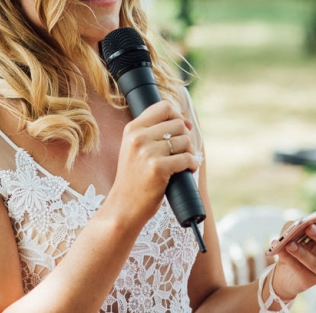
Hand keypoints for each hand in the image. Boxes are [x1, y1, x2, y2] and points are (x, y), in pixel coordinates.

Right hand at [108, 101, 198, 223]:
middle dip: (186, 138)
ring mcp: (147, 152)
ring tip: (183, 163)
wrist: (124, 207)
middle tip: (182, 152)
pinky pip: (187, 158)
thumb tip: (186, 122)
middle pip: (178, 124)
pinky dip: (192, 165)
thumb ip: (155, 132)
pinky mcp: (157, 168)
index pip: (164, 107)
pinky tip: (187, 170)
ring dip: (190, 152)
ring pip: (185, 141)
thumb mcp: (135, 149)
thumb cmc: (134, 179)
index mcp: (132, 129)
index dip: (178, 116)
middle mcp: (138, 137)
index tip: (181, 130)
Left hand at [270, 199, 315, 299]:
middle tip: (309, 227)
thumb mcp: (294, 230)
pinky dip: (289, 260)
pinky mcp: (311, 280)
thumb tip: (295, 227)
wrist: (284, 272)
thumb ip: (295, 225)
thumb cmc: (295, 243)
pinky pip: (301, 270)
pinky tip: (280, 251)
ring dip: (302, 252)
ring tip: (290, 244)